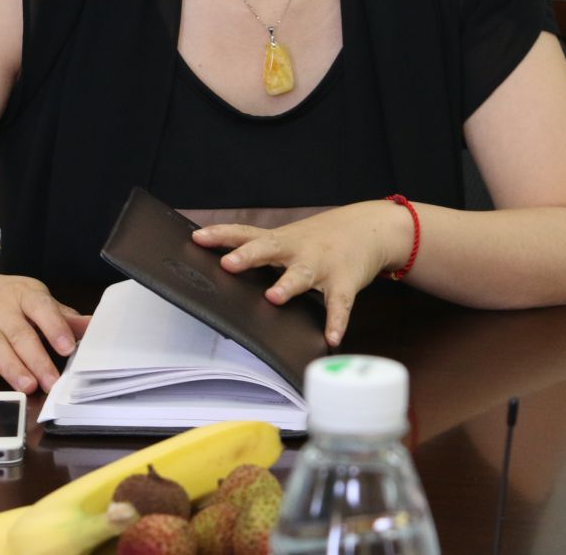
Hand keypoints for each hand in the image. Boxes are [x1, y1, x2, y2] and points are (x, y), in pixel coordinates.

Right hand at [0, 267, 90, 393]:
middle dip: (36, 359)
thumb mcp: (31, 299)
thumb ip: (60, 315)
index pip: (41, 307)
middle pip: (19, 334)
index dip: (55, 327)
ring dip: (11, 367)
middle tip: (51, 382)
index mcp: (22, 294)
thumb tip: (92, 326)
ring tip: (27, 386)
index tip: (68, 347)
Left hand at [193, 201, 412, 345]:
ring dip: (288, 285)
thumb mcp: (288, 238)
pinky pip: (340, 304)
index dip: (221, 235)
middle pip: (270, 248)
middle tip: (229, 264)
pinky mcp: (345, 282)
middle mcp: (298, 249)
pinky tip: (331, 338)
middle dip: (249, 255)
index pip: (245, 233)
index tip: (197, 238)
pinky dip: (336, 321)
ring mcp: (322, 265)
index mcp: (280, 240)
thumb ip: (260, 250)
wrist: (369, 227)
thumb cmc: (320, 238)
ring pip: (303, 275)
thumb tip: (220, 265)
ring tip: (273, 298)